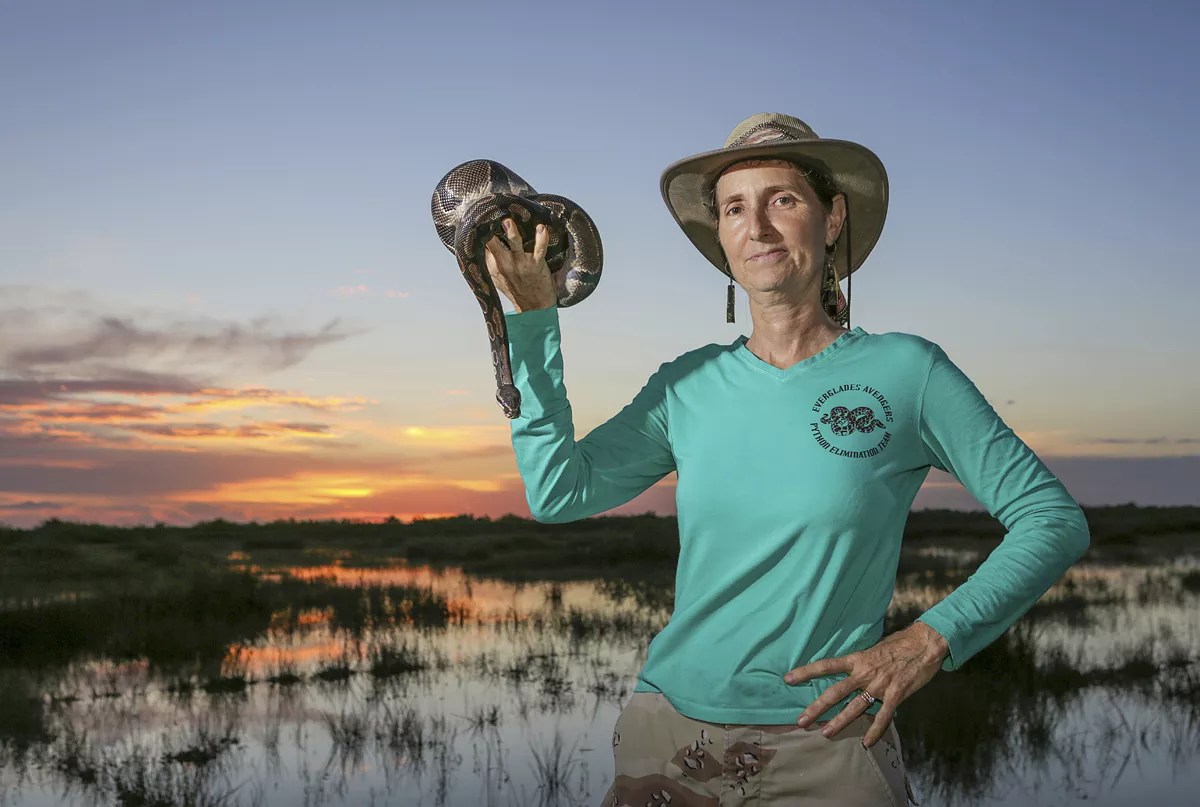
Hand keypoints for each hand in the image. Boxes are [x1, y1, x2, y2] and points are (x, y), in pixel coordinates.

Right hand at [484, 217, 556, 312]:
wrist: (535, 308)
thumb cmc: (516, 288)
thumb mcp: (497, 276)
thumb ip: (490, 259)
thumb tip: (483, 239)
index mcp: (494, 265)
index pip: (484, 243)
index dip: (482, 228)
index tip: (479, 214)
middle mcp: (505, 263)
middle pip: (494, 243)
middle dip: (491, 227)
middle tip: (489, 212)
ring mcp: (521, 264)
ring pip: (515, 244)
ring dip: (512, 233)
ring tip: (508, 221)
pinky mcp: (536, 266)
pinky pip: (539, 250)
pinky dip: (542, 238)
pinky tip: (542, 228)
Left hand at [783, 622, 948, 747]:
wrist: (925, 643)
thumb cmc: (899, 644)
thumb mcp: (874, 648)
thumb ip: (861, 662)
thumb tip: (849, 669)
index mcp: (857, 659)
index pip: (826, 666)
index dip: (806, 672)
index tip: (788, 679)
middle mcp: (865, 672)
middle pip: (835, 692)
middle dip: (817, 707)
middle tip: (801, 720)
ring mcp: (880, 684)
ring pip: (855, 707)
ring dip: (839, 722)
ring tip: (825, 734)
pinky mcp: (896, 694)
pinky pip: (884, 716)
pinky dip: (875, 731)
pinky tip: (866, 743)